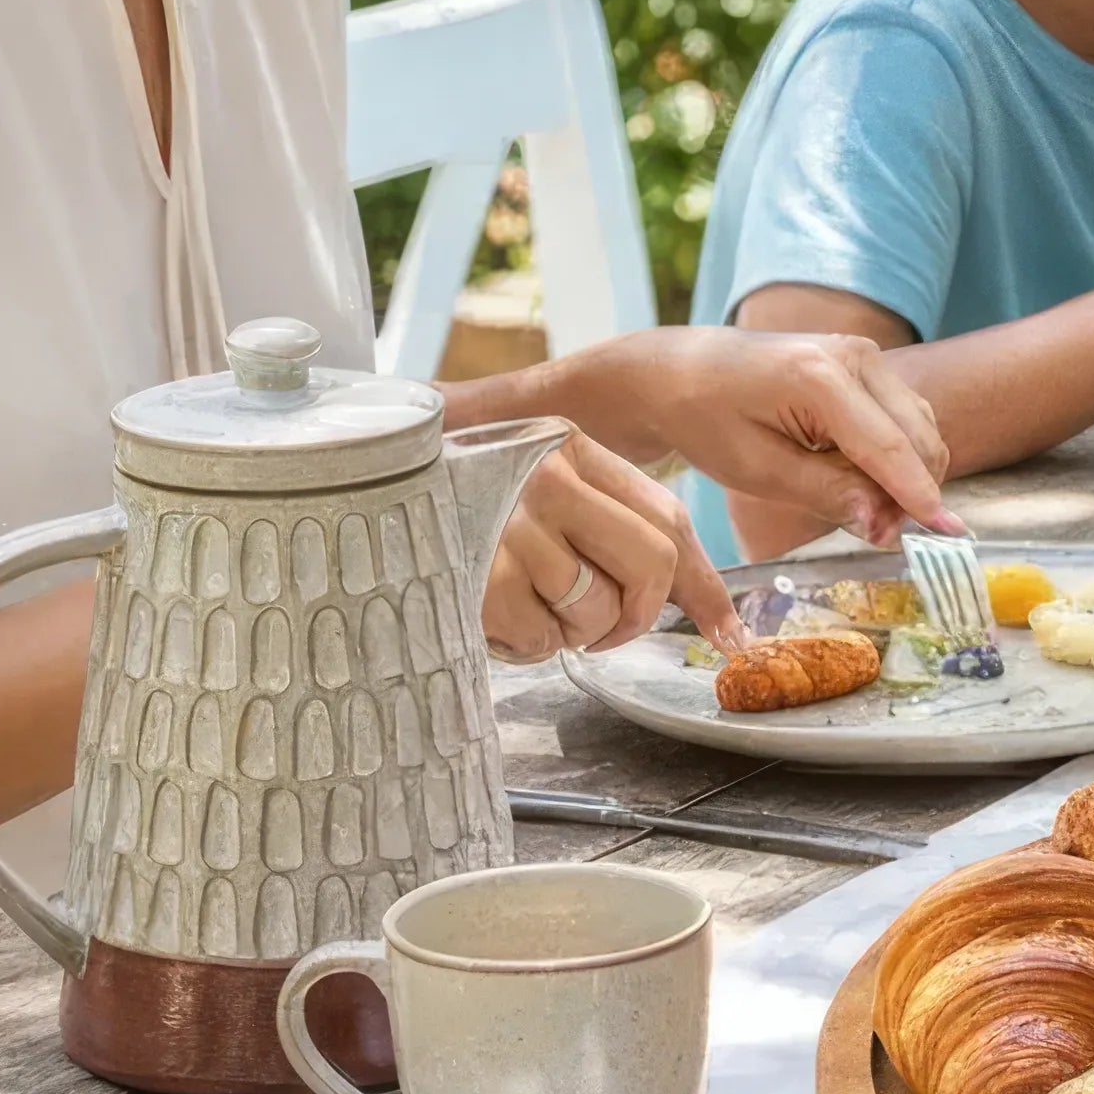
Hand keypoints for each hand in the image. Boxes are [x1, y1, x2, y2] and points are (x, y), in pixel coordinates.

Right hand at [481, 432, 727, 659]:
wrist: (363, 504)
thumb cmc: (469, 511)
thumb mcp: (547, 495)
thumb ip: (622, 531)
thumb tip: (723, 620)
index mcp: (572, 447)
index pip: (667, 519)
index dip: (705, 586)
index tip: (730, 635)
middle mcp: (548, 476)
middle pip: (651, 565)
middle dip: (634, 616)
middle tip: (602, 630)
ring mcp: (512, 522)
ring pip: (597, 610)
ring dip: (572, 632)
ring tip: (530, 609)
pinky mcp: (477, 572)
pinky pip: (541, 637)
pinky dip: (527, 645)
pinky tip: (496, 618)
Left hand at [553, 328, 953, 545]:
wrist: (680, 372)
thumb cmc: (706, 420)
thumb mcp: (756, 470)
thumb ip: (827, 494)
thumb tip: (885, 525)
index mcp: (819, 377)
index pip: (889, 446)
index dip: (919, 495)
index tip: (948, 535)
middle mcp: (854, 355)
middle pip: (918, 436)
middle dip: (913, 491)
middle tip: (881, 535)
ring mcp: (865, 354)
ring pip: (919, 427)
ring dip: (906, 474)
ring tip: (861, 507)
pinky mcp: (866, 363)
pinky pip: (904, 416)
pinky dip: (896, 454)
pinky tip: (858, 477)